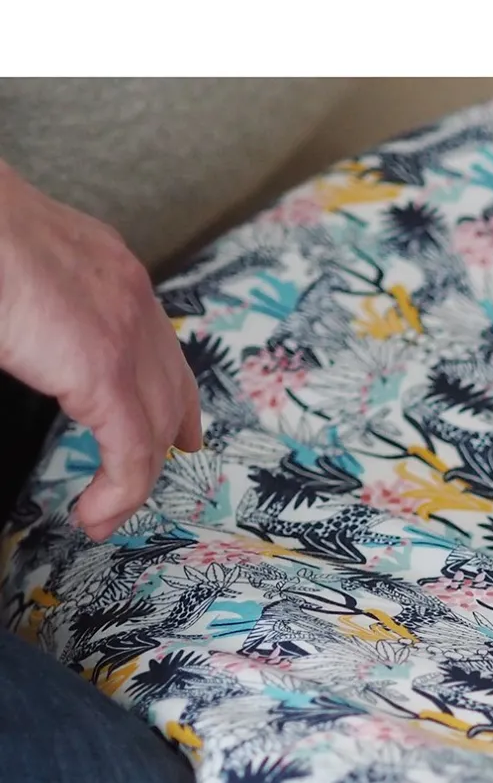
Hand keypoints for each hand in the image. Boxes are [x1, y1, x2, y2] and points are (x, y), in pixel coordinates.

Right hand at [0, 160, 202, 538]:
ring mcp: (126, 335)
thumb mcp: (20, 274)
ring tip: (103, 513)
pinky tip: (94, 514)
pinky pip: (130, 452)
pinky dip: (118, 492)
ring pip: (151, 426)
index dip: (173, 390)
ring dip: (132, 480)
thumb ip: (40, 314)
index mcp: (108, 268)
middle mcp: (131, 298)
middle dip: (170, 434)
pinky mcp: (107, 373)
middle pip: (170, 385)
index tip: (182, 427)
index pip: (158, 340)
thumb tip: (29, 340)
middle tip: (162, 469)